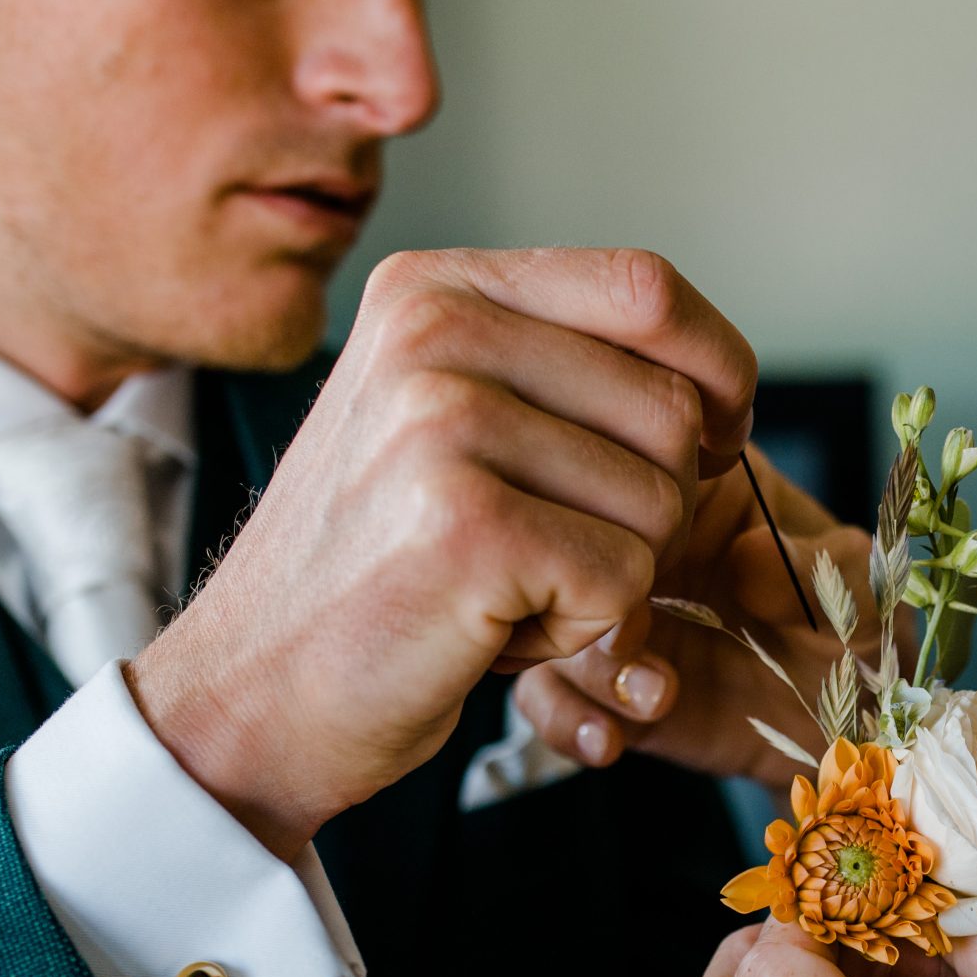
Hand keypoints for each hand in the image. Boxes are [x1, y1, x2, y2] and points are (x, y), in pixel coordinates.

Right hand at [130, 247, 755, 855]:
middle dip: (654, 506)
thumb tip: (721, 384)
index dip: (716, 371)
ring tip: (505, 589)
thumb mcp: (445, 422)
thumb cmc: (377, 571)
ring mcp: (445, 422)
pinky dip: (584, 631)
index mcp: (435, 288)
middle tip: (552, 554)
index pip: (645, 287)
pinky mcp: (468, 524)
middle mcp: (434, 331)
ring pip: (662, 501)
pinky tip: (494, 630)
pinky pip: (626, 579)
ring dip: (614, 578)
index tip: (715, 441)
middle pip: (673, 407)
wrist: (255, 689)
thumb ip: (558, 372)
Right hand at [509, 449, 877, 786]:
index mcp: (700, 484)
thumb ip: (825, 567)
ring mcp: (613, 615)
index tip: (665, 548)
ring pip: (545, 615)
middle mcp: (639, 543)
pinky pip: (546, 696)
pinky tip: (610, 742)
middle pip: (569, 534)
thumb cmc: (856, 631)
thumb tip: (750, 560)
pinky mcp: (602, 687)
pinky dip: (565, 721)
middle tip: (636, 638)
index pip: (634, 452)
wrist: (851, 733)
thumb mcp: (864, 590)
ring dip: (583, 663)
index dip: (636, 495)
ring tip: (654, 697)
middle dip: (590, 588)